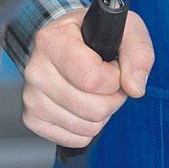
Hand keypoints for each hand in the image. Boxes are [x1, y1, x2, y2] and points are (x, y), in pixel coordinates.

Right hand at [20, 6, 152, 147]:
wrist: (70, 42)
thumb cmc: (97, 34)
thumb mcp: (126, 29)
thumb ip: (138, 53)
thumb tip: (134, 87)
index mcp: (52, 40)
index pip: (93, 78)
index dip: (115, 78)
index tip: (113, 66)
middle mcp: (35, 69)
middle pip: (92, 108)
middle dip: (112, 98)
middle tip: (108, 81)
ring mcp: (31, 97)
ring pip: (85, 126)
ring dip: (102, 113)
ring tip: (96, 91)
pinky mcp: (33, 119)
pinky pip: (75, 138)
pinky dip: (88, 127)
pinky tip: (84, 104)